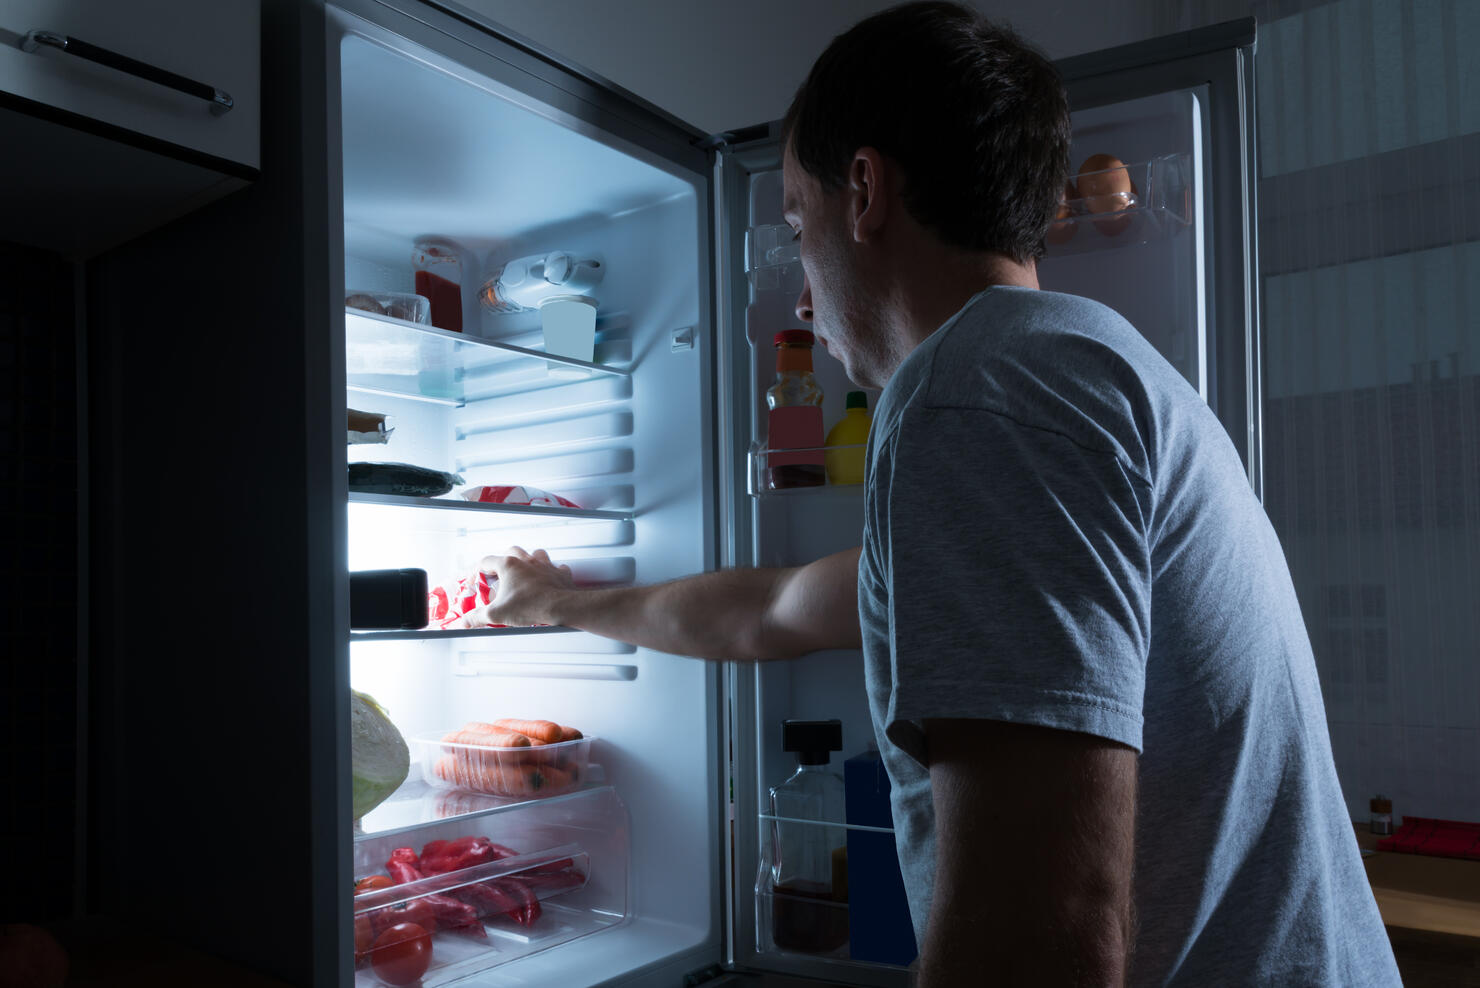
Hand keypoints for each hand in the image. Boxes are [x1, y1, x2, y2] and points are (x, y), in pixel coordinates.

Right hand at [450, 546, 574, 628]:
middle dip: (504, 559)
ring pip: (535, 554)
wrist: (559, 607)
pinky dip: (551, 572)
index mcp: (509, 566)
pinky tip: (548, 580)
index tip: (477, 579)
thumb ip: (477, 617)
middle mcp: (527, 561)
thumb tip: (464, 621)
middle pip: (511, 551)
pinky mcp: (559, 573)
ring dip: (529, 561)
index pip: (487, 561)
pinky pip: (556, 567)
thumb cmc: (530, 606)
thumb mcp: (496, 614)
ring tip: (525, 572)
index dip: (478, 570)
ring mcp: (544, 565)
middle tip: (500, 573)